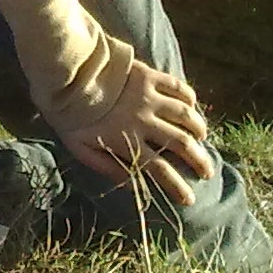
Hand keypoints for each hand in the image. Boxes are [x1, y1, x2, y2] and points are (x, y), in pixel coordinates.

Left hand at [60, 61, 214, 207]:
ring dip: (199, 129)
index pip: (160, 169)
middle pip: (181, 144)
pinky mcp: (148, 76)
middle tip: (207, 171)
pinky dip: (190, 98)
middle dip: (199, 161)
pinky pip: (178, 87)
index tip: (189, 199)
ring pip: (185, 115)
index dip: (177, 187)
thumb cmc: (68, 113)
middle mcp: (144, 120)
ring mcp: (148, 97)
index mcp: (127, 140)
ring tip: (202, 138)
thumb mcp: (80, 147)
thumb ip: (106, 167)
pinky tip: (192, 107)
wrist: (65, 73)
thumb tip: (131, 187)